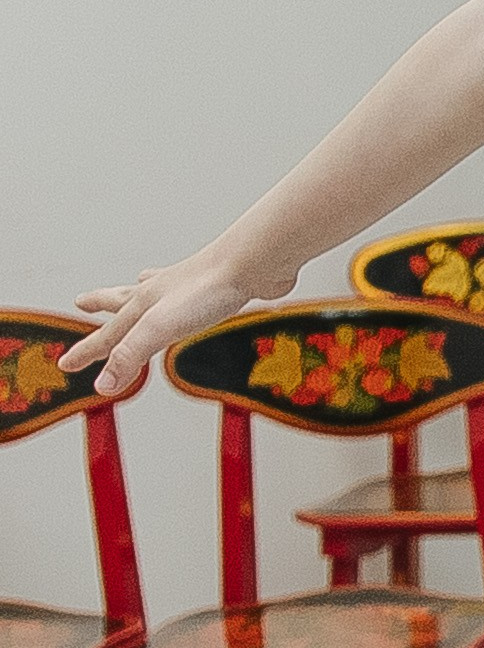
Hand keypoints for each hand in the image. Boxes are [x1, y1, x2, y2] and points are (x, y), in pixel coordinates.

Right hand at [63, 244, 296, 401]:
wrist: (253, 262)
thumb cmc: (208, 288)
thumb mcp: (159, 327)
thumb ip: (130, 355)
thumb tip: (102, 385)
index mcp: (143, 303)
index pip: (109, 335)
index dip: (87, 353)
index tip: (66, 363)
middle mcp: (161, 292)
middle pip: (122, 301)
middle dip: (100, 305)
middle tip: (82, 302)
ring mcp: (187, 288)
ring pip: (153, 292)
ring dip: (136, 294)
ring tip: (131, 288)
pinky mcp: (215, 289)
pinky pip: (190, 294)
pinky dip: (181, 294)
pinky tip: (190, 293)